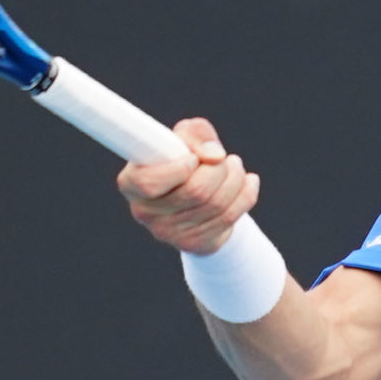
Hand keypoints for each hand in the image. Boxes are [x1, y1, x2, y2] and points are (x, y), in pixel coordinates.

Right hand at [116, 117, 259, 254]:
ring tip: (235, 165)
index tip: (192, 159)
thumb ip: (194, 135)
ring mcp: (169, 234)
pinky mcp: (194, 244)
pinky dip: (246, 194)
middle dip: (219, 168)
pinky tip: (248, 181)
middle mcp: (145, 213)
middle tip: (224, 158)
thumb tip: (214, 155)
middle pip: (195, 191)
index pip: (149, 182)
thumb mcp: (183, 139)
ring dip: (235, 177)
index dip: (178, 168)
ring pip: (217, 204)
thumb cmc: (183, 159)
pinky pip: (230, 217)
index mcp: (131, 183)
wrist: (195, 199)